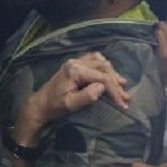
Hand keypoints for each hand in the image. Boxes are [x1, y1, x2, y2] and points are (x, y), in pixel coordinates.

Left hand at [14, 52, 128, 145]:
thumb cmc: (55, 106)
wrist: (40, 105)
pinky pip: (93, 60)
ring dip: (112, 73)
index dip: (114, 90)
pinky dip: (104, 67)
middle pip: (103, 67)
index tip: (123, 104)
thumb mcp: (71, 105)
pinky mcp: (74, 65)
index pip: (101, 78)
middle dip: (116, 82)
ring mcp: (74, 62)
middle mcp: (75, 62)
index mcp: (74, 71)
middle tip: (126, 97)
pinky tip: (110, 75)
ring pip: (100, 61)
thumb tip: (103, 87)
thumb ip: (88, 96)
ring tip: (122, 86)